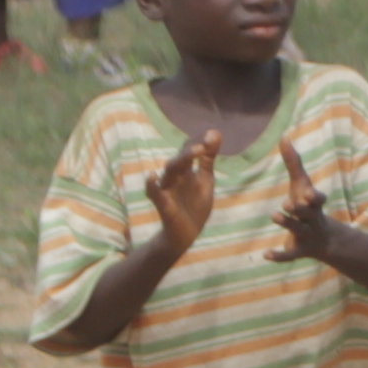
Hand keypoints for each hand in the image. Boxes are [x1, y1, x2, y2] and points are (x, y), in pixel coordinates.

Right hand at [145, 132, 220, 262]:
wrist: (186, 234)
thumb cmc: (194, 205)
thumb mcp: (205, 180)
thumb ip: (208, 158)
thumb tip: (216, 132)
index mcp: (186, 170)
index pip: (189, 149)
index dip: (200, 141)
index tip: (214, 135)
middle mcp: (175, 176)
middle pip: (180, 158)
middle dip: (191, 150)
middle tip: (204, 144)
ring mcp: (168, 189)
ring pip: (170, 172)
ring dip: (181, 160)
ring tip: (194, 151)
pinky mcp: (163, 205)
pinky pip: (154, 194)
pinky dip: (152, 185)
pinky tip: (152, 176)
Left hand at [260, 145, 332, 266]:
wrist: (326, 239)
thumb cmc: (309, 205)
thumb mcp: (303, 185)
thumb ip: (293, 163)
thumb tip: (284, 137)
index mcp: (315, 203)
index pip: (319, 199)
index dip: (314, 197)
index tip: (308, 193)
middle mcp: (313, 219)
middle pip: (308, 214)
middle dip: (300, 209)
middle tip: (288, 204)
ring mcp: (308, 235)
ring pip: (298, 230)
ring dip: (288, 224)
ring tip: (275, 216)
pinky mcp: (301, 250)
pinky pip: (291, 254)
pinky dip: (280, 256)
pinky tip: (266, 255)